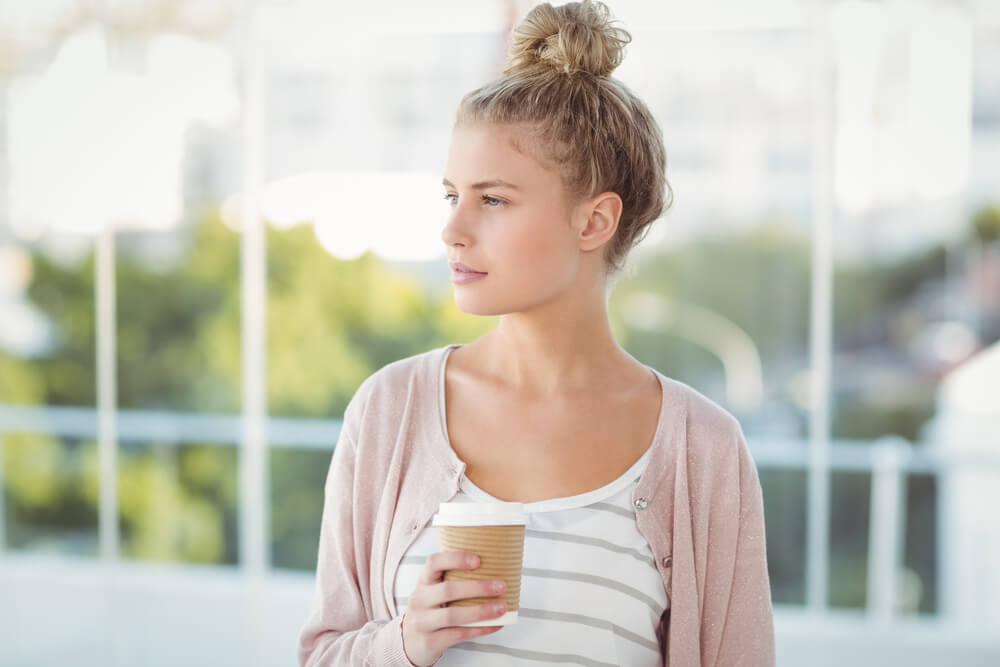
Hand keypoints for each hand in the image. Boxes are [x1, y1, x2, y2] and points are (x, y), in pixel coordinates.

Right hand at [401, 551, 507, 665]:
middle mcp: (419, 599)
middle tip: (501, 586)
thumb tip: (494, 571)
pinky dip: (479, 629)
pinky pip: (458, 634)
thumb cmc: (430, 609)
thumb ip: (454, 580)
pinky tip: (495, 625)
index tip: (478, 560)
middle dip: (477, 587)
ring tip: (502, 608)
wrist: (409, 641)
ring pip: (452, 615)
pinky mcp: (430, 641)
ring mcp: (423, 621)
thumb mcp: (434, 591)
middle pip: (447, 590)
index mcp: (424, 581)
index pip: (434, 562)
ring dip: (481, 611)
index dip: (455, 559)